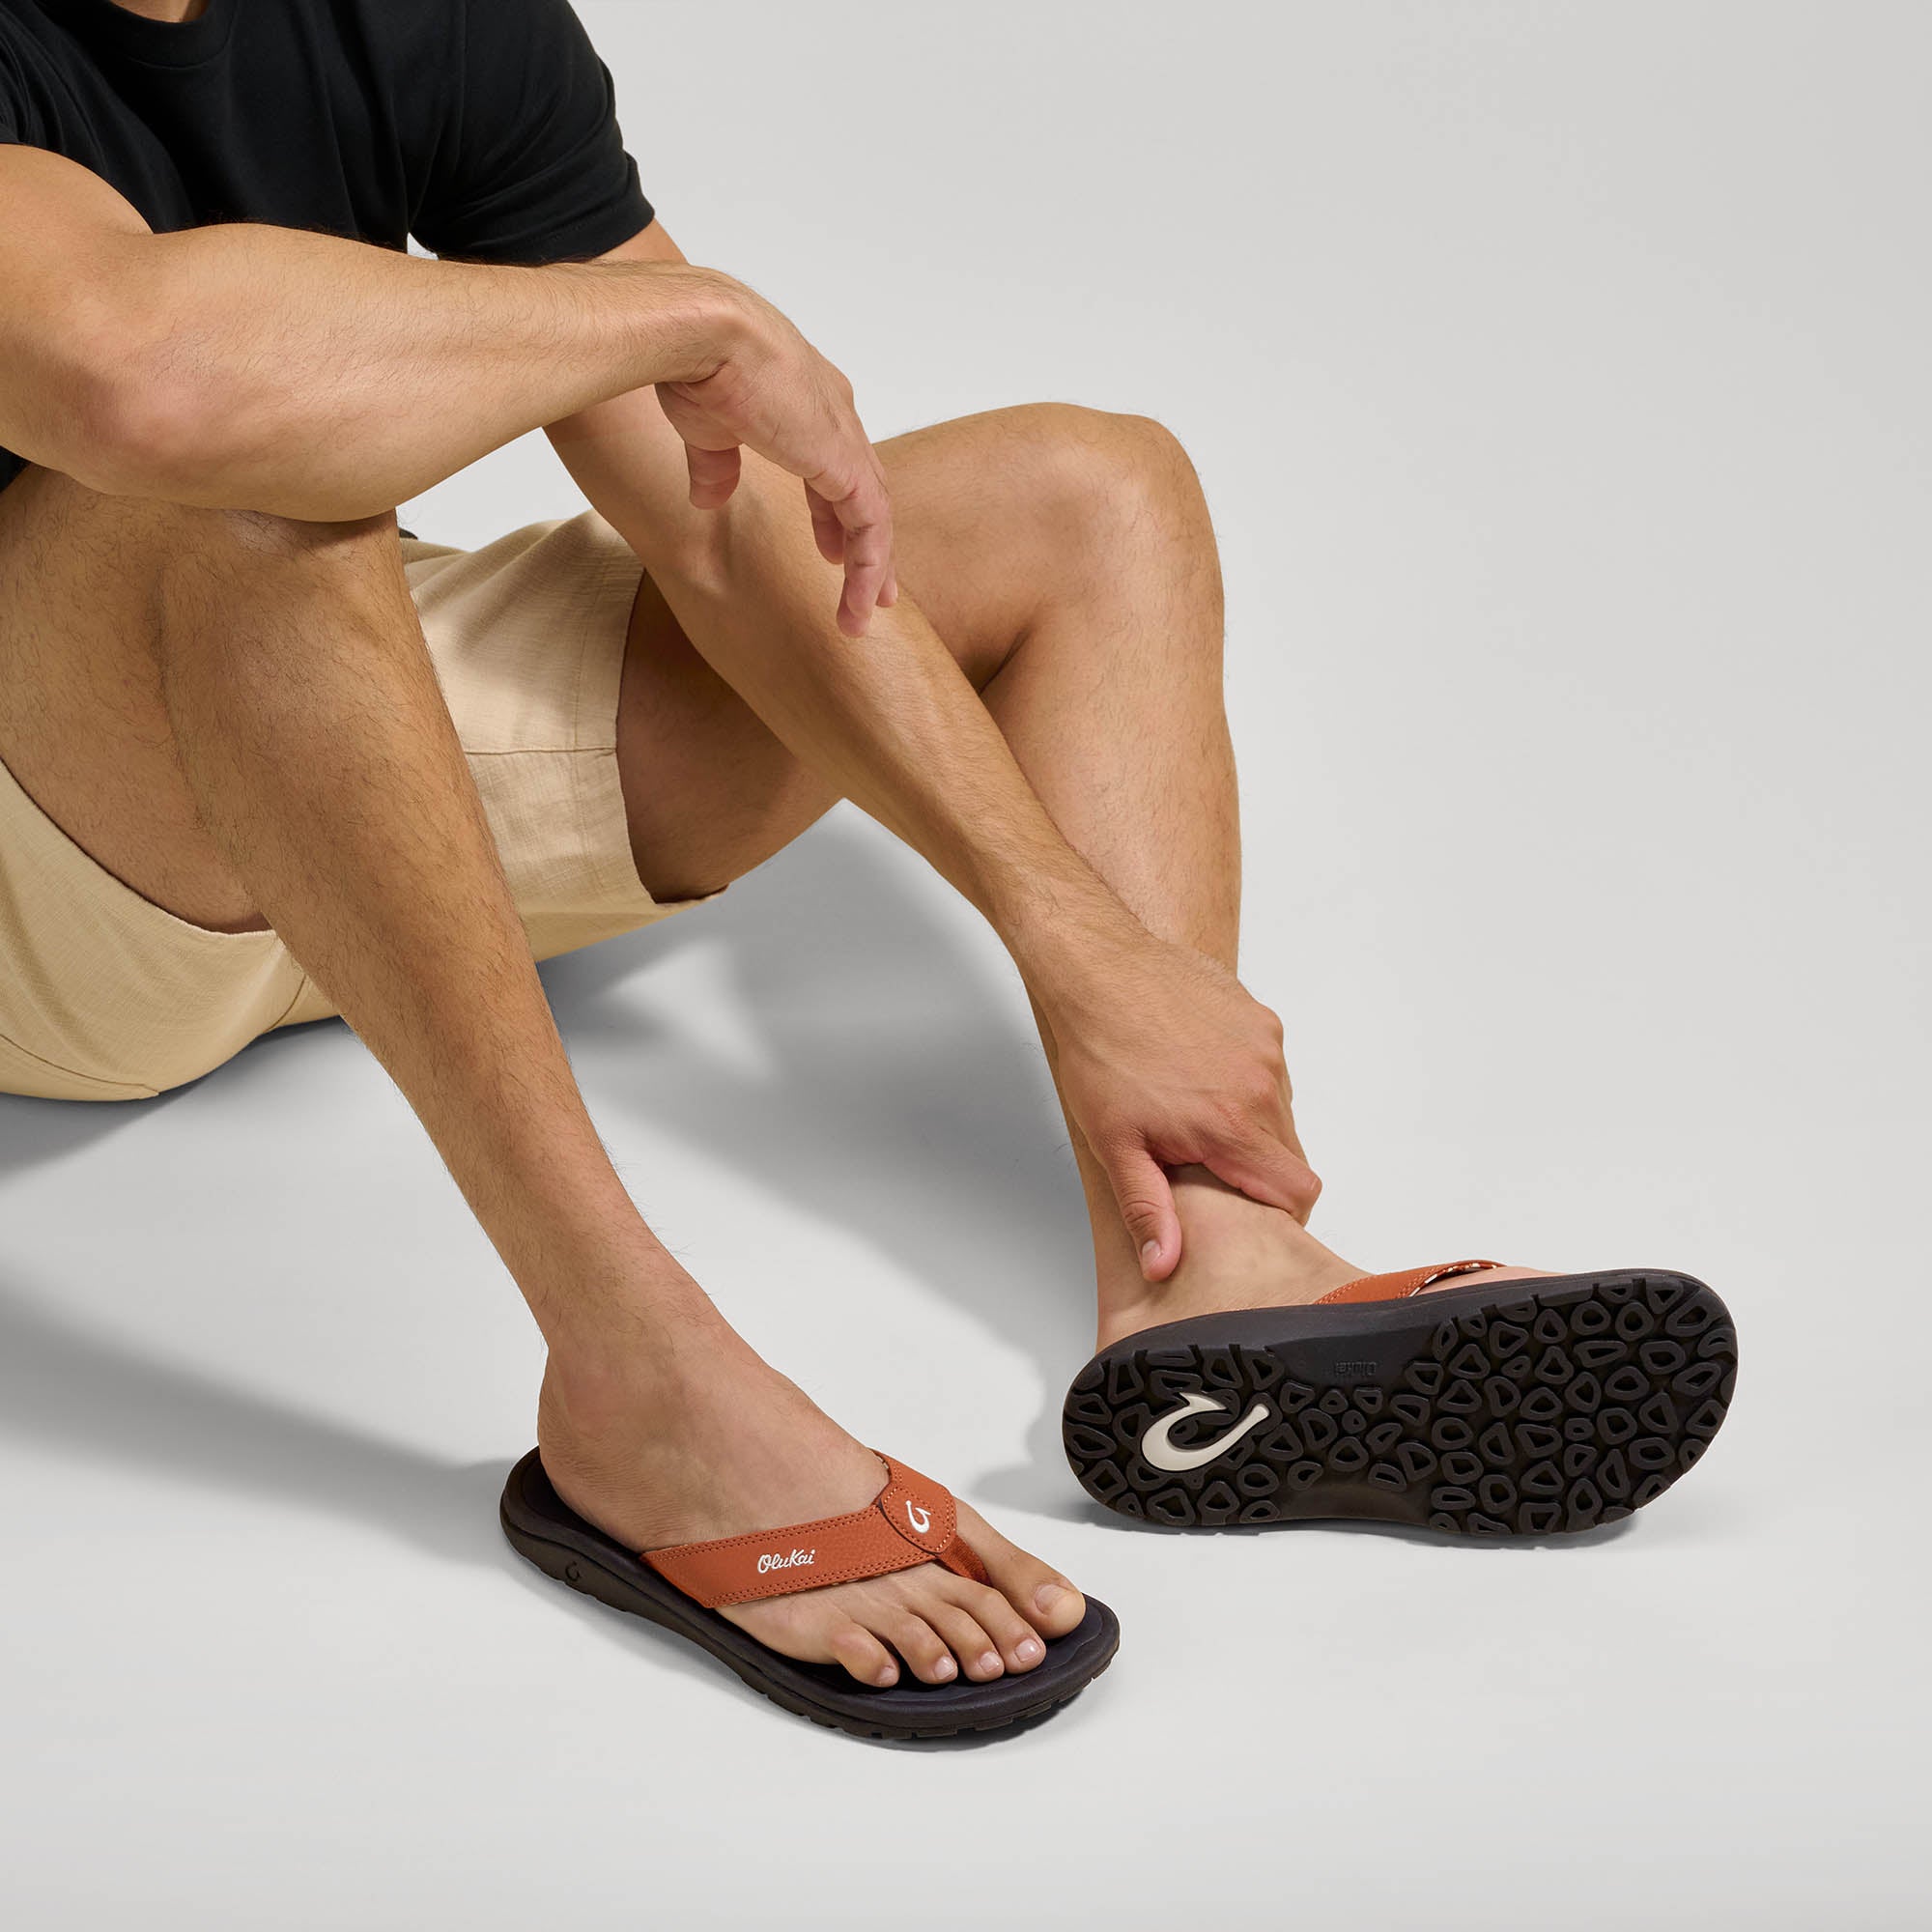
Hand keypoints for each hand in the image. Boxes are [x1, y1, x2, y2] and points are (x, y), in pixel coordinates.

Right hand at [656, 281, 897, 637]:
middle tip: (873, 589)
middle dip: (867, 543)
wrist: (704, 333)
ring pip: (874, 515)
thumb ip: (715, 465)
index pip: (835, 466)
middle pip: (865, 491)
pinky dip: (869, 565)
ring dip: (872, 568)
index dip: (834, 513)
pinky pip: (871, 525)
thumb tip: (708, 499)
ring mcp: (845, 438)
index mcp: (806, 402)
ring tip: (866, 612)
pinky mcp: (845, 461)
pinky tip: (861, 599)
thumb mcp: (706, 427)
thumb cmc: (697, 363)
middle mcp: (836, 417)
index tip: (832, 551)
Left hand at [1040, 931, 1319, 1279]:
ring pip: (1280, 1109)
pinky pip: (1270, 1066)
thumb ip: (1148, 1209)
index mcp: (1232, 1126)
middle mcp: (1262, 1085)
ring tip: (1191, 1111)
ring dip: (1249, 1121)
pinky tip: (1196, 1070)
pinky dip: (1244, 1079)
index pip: (1297, 1192)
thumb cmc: (1099, 1054)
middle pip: (1288, 1153)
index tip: (1243, 1210)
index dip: (1277, 1212)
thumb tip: (1164, 1264)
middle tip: (1201, 1160)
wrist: (1096, 969)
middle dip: (1254, 1167)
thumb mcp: (1115, 1144)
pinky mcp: (1260, 1018)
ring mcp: (1265, 1047)